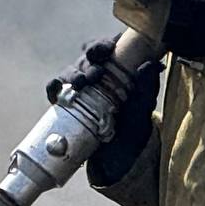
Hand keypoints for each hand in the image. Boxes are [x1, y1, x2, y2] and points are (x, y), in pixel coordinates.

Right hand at [46, 39, 162, 185]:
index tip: (107, 49)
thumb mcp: (142, 110)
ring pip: (72, 70)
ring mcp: (81, 88)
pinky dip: (54, 87)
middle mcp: (99, 76)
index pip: (109, 48)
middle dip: (89, 60)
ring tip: (80, 84)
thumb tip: (150, 64)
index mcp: (118, 71)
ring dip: (73, 73)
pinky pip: (57, 89)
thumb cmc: (133, 131)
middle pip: (88, 56)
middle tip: (95, 73)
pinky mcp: (67, 103)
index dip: (105, 44)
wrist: (117, 161)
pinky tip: (57, 90)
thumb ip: (146, 88)